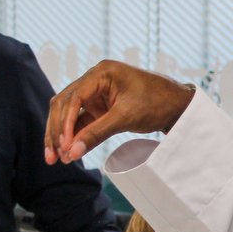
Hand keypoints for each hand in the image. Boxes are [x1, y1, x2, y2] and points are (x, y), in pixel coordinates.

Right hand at [44, 60, 195, 164]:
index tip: (63, 145)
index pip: (73, 97)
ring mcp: (96, 93)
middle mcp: (95, 79)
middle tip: (52, 156)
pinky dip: (75, 136)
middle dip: (57, 131)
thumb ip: (98, 133)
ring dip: (62, 135)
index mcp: (101, 73)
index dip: (65, 122)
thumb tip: (72, 152)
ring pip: (69, 114)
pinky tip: (69, 153)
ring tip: (56, 158)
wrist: (180, 105)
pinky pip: (82, 121)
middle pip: (65, 105)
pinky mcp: (101, 106)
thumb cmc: (158, 103)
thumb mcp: (126, 118)